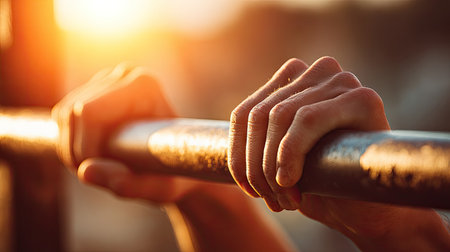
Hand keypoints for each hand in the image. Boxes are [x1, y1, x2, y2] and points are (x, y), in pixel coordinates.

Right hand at [52, 64, 223, 203]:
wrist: (181, 163)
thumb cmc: (177, 176)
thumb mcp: (161, 189)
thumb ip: (128, 184)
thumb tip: (85, 171)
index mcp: (144, 86)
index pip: (88, 111)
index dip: (84, 148)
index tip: (103, 173)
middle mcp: (125, 74)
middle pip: (71, 112)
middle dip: (76, 151)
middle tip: (99, 176)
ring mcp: (109, 80)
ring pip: (63, 115)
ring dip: (71, 149)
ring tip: (100, 168)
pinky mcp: (96, 90)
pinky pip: (62, 116)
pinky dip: (69, 142)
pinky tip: (94, 156)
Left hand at [228, 57, 448, 249]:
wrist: (365, 211)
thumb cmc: (317, 184)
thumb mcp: (276, 158)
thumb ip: (254, 137)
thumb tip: (206, 142)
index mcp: (293, 81)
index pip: (245, 113)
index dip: (239, 156)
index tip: (249, 190)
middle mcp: (316, 72)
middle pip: (260, 115)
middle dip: (257, 166)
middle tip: (269, 200)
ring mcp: (340, 80)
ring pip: (280, 116)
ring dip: (273, 166)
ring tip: (284, 199)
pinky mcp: (362, 98)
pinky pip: (307, 119)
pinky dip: (291, 153)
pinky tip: (293, 183)